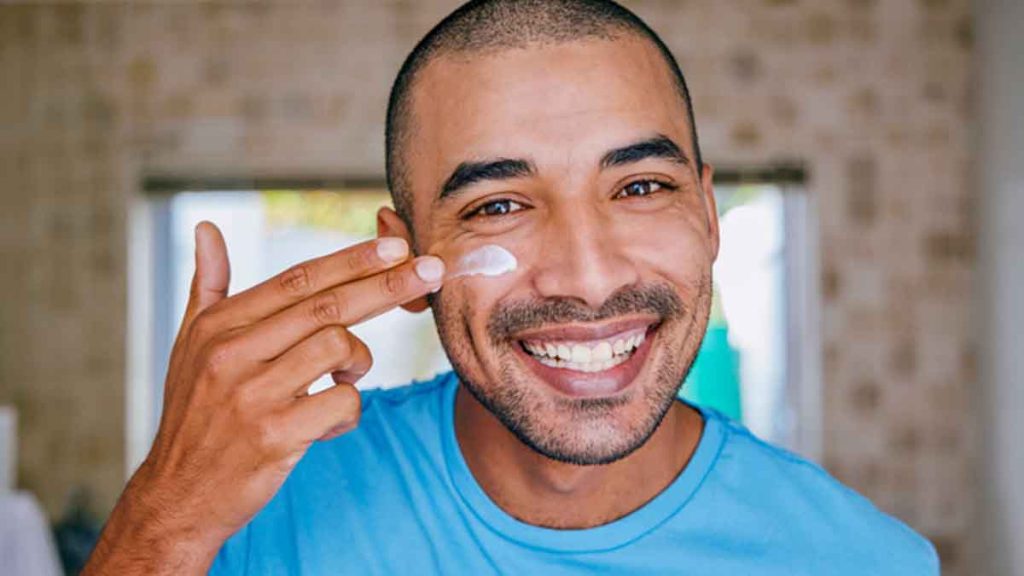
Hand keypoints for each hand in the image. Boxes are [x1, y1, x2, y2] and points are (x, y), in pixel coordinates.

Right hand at [83, 222, 444, 574]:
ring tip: (344, 374)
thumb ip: (207, 286)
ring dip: (358, 361)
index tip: (397, 245)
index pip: (299, 279)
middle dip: (387, 284)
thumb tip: (207, 229)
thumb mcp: (189, 345)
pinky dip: (349, 408)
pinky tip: (329, 420)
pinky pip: (343, 402)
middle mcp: (233, 352)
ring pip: (339, 347)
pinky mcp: (275, 435)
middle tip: (433, 270)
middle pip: (328, 305)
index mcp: (219, 325)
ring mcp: (253, 394)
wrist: (178, 496)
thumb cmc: (195, 415)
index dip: (353, 260)